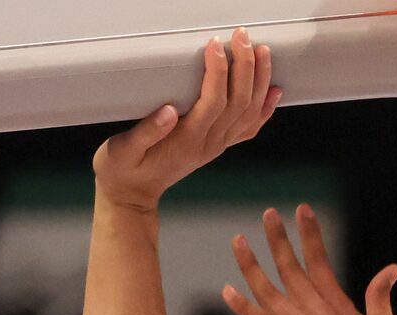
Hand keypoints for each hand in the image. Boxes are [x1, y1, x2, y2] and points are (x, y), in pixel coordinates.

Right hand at [93, 32, 278, 211]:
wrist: (133, 195)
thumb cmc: (123, 170)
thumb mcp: (123, 151)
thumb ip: (146, 131)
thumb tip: (169, 111)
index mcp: (187, 140)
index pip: (213, 101)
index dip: (218, 71)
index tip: (216, 45)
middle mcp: (209, 143)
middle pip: (238, 103)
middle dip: (245, 67)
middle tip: (243, 37)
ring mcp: (216, 146)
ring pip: (249, 113)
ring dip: (259, 81)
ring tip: (264, 53)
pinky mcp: (217, 146)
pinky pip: (249, 128)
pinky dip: (265, 109)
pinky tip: (274, 92)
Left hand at [225, 206, 396, 314]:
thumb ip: (380, 296)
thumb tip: (393, 268)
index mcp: (341, 305)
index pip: (320, 261)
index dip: (310, 234)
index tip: (303, 209)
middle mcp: (320, 312)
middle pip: (292, 268)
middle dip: (278, 239)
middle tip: (268, 213)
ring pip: (270, 290)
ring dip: (252, 265)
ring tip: (238, 240)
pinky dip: (245, 308)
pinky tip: (227, 291)